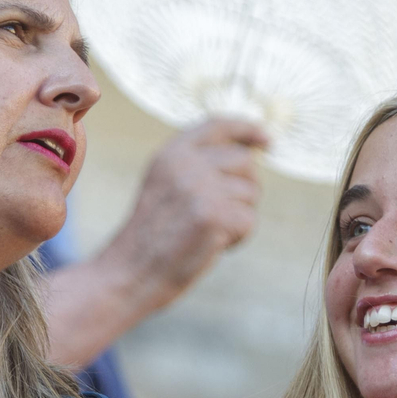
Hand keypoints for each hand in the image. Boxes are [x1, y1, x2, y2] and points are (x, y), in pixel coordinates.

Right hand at [98, 118, 269, 311]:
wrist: (130, 272)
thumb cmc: (153, 236)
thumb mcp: (166, 185)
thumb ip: (197, 165)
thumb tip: (249, 153)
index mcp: (171, 153)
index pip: (217, 125)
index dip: (246, 129)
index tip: (266, 140)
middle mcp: (185, 164)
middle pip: (245, 162)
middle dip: (246, 190)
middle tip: (224, 214)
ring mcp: (200, 188)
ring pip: (251, 193)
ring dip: (240, 217)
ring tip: (209, 232)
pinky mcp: (213, 216)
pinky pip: (249, 221)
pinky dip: (239, 238)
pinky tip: (213, 245)